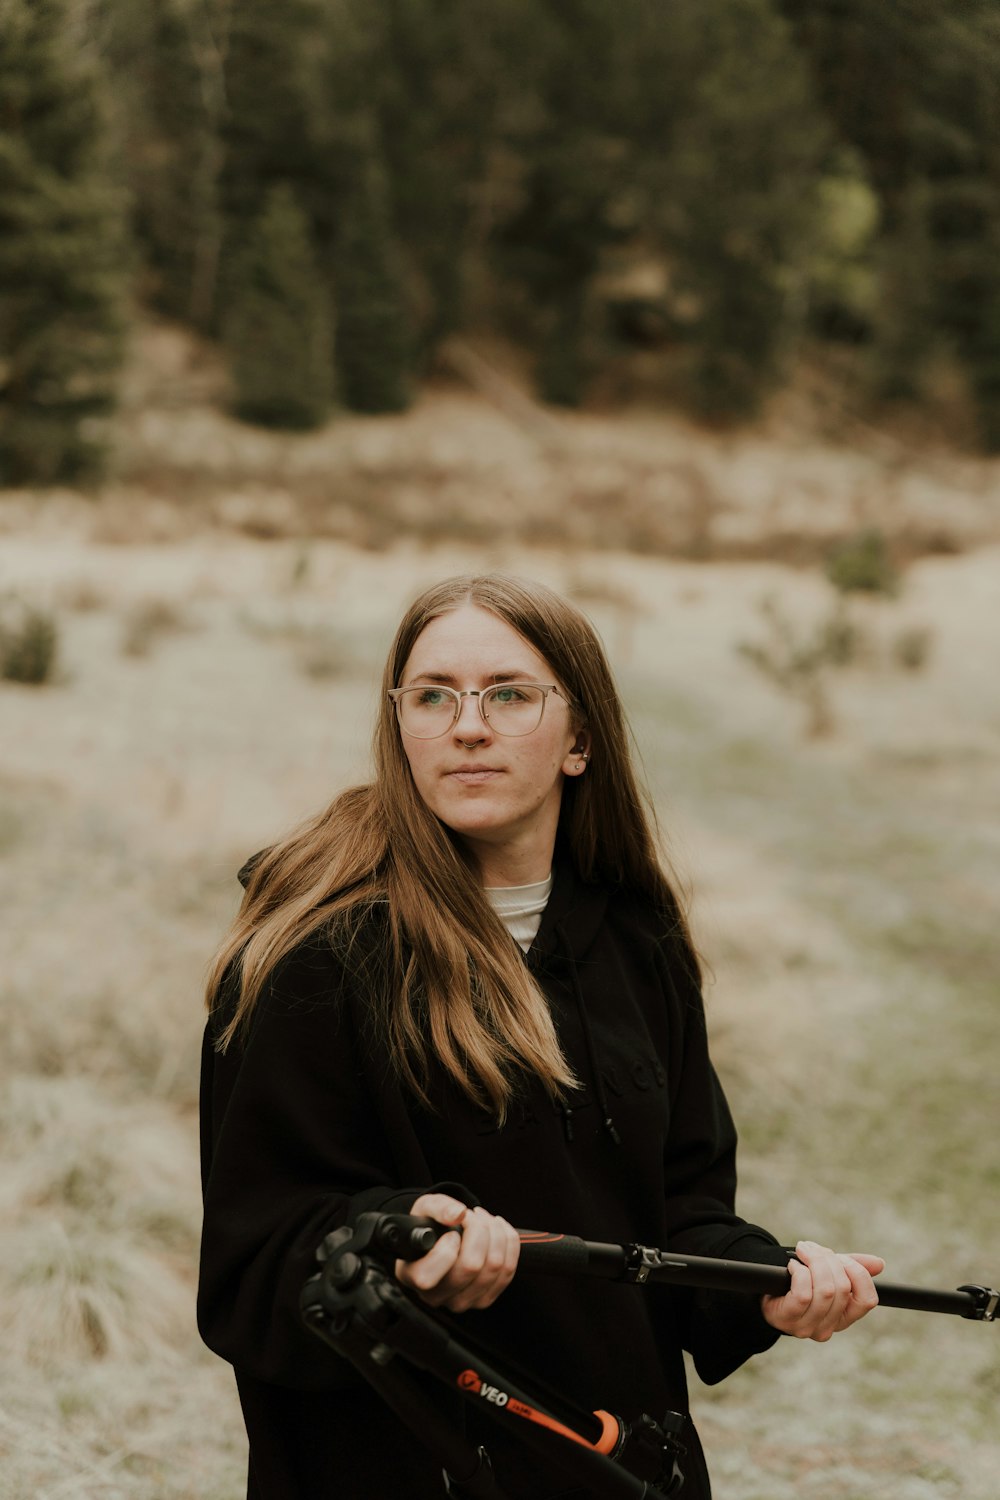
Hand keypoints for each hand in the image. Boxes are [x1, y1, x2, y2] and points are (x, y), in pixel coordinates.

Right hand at [395, 1193, 519, 1312]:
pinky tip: (498, 1227)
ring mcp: (462, 1302)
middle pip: (471, 1266)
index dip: (446, 1247)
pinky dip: (508, 1242)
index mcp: (415, 1277)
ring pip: (495, 1267)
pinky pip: (508, 1271)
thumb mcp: (425, 1209)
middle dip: (478, 1229)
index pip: (431, 1275)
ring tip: (484, 1218)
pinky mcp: (484, 1299)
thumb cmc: (429, 1226)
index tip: (450, 1232)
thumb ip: (438, 1208)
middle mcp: (437, 1297)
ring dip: (496, 1232)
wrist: (440, 1241)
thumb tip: (458, 1214)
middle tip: (471, 1214)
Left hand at [762, 1240, 883, 1340]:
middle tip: (812, 1249)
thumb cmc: (799, 1281)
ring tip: (802, 1251)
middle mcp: (829, 1326)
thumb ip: (851, 1268)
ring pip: (824, 1290)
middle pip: (842, 1288)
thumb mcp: (827, 1272)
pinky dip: (799, 1272)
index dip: (858, 1273)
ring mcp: (809, 1326)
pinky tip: (793, 1266)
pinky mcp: (789, 1319)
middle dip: (828, 1259)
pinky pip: (803, 1294)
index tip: (842, 1258)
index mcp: (844, 1316)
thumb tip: (879, 1263)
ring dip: (813, 1261)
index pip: (867, 1300)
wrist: (763, 1291)